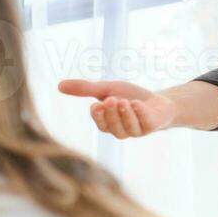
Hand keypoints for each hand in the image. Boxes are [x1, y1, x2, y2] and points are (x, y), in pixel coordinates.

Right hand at [57, 79, 176, 138]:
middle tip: (111, 99)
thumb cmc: (130, 97)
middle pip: (113, 126)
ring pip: (128, 127)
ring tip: (124, 101)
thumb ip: (85, 89)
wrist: (158, 102)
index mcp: (108, 123)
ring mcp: (137, 130)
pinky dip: (140, 112)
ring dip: (125, 114)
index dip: (98, 116)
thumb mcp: (107, 89)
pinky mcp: (151, 127)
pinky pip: (145, 123)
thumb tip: (59, 85)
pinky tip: (137, 103)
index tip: (96, 104)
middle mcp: (121, 130)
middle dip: (111, 113)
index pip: (100, 123)